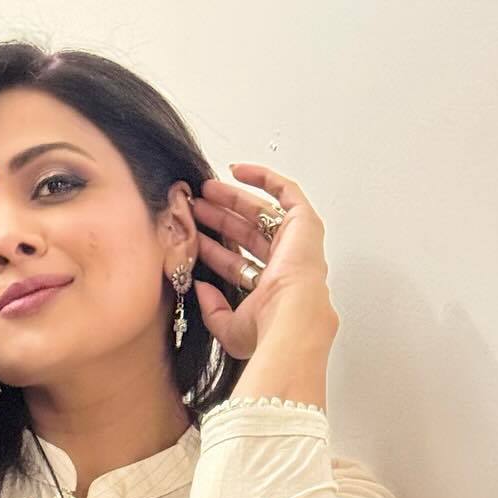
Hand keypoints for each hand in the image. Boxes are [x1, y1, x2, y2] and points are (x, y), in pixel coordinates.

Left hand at [189, 163, 334, 361]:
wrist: (291, 315)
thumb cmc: (268, 326)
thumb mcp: (229, 328)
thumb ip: (212, 310)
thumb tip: (200, 287)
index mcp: (270, 290)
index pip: (237, 263)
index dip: (213, 249)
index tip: (193, 235)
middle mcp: (285, 265)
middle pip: (246, 234)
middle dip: (219, 218)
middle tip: (196, 206)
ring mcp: (296, 242)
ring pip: (260, 212)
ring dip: (233, 199)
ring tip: (205, 190)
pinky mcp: (304, 221)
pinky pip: (284, 191)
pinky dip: (262, 177)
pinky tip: (237, 170)